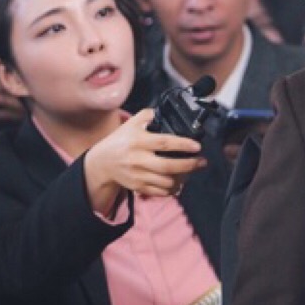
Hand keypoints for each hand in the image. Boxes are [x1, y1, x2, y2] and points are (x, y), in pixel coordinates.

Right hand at [82, 109, 205, 211]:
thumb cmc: (120, 141)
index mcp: (138, 142)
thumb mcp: (130, 124)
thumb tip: (162, 111)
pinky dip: (172, 189)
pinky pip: (160, 192)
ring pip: (166, 182)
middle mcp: (138, 160)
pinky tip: (178, 181)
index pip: (164, 143)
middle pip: (168, 166)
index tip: (197, 146)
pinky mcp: (138, 187)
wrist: (102, 163)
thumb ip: (147, 115)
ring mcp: (138, 175)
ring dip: (183, 178)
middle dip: (189, 165)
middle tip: (202, 162)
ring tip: (190, 171)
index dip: (183, 145)